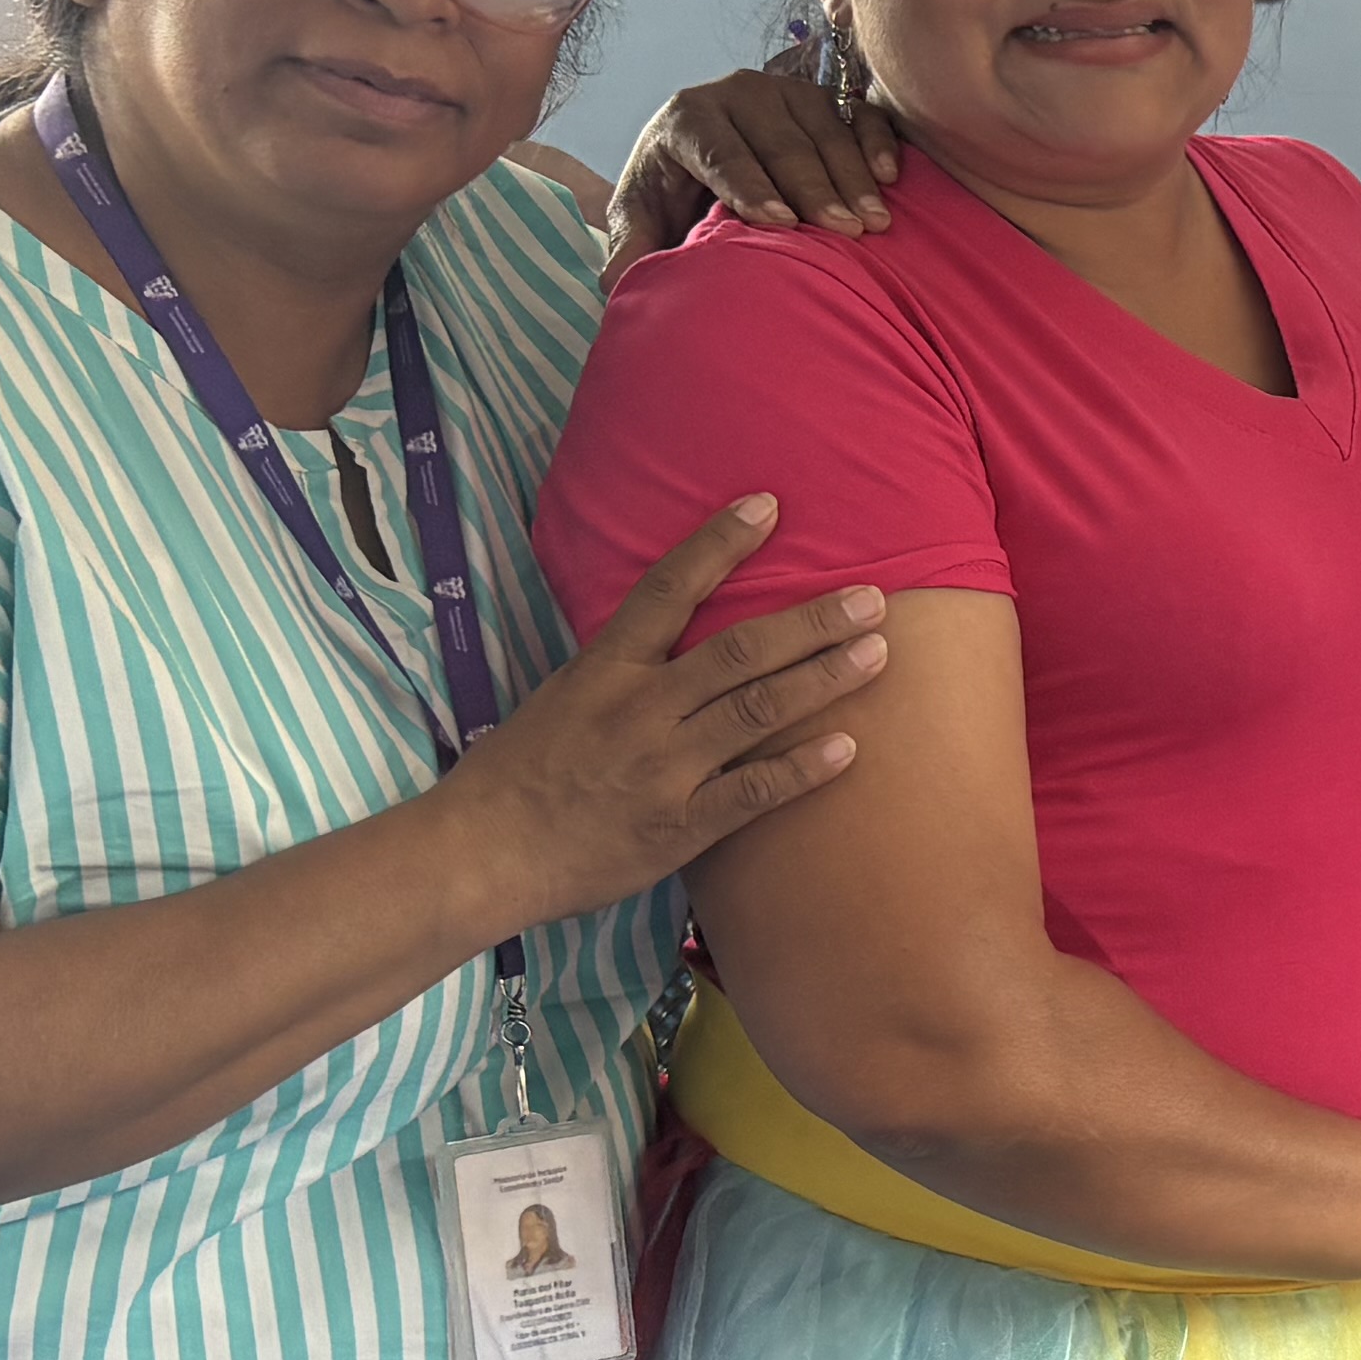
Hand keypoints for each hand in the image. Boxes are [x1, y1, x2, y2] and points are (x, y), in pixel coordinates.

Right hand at [432, 498, 885, 926]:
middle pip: (739, 650)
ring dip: (823, 678)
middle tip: (871, 598)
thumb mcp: (561, 698)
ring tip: (878, 653)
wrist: (482, 854)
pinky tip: (849, 749)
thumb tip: (672, 635)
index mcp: (605, 669)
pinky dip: (802, 769)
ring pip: (757, 710)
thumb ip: (622, 670)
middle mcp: (639, 709)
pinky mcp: (678, 827)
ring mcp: (663, 768)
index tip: (767, 505)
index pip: (668, 589)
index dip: (719, 543)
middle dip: (810, 621)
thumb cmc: (517, 775)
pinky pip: (753, 792)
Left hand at [615, 65, 908, 254]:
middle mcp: (736, 93)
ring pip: (823, 128)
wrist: (702, 156)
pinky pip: (857, 112)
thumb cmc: (675, 192)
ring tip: (872, 222)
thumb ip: (632, 246)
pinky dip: (875, 141)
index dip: (749, 185)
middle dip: (813, 188)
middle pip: (779, 142)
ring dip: (852, 176)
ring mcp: (785, 90)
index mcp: (686, 117)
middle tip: (842, 231)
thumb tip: (617, 282)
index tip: (780, 223)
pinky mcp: (824, 96)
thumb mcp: (643, 216)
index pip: (719, 150)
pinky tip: (889, 177)